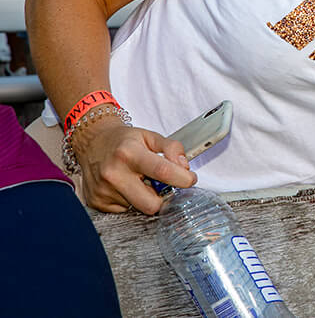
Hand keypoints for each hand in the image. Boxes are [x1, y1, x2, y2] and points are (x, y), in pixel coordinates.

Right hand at [72, 113, 196, 213]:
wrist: (92, 143)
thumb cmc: (123, 140)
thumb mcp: (151, 136)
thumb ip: (172, 148)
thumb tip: (184, 167)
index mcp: (129, 153)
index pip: (163, 172)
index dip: (182, 179)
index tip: (190, 179)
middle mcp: (114, 173)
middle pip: (151, 204)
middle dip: (162, 197)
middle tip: (160, 185)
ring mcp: (103, 191)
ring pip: (138, 208)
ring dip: (144, 197)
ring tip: (137, 180)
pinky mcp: (96, 202)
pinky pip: (124, 211)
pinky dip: (130, 200)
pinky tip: (125, 186)